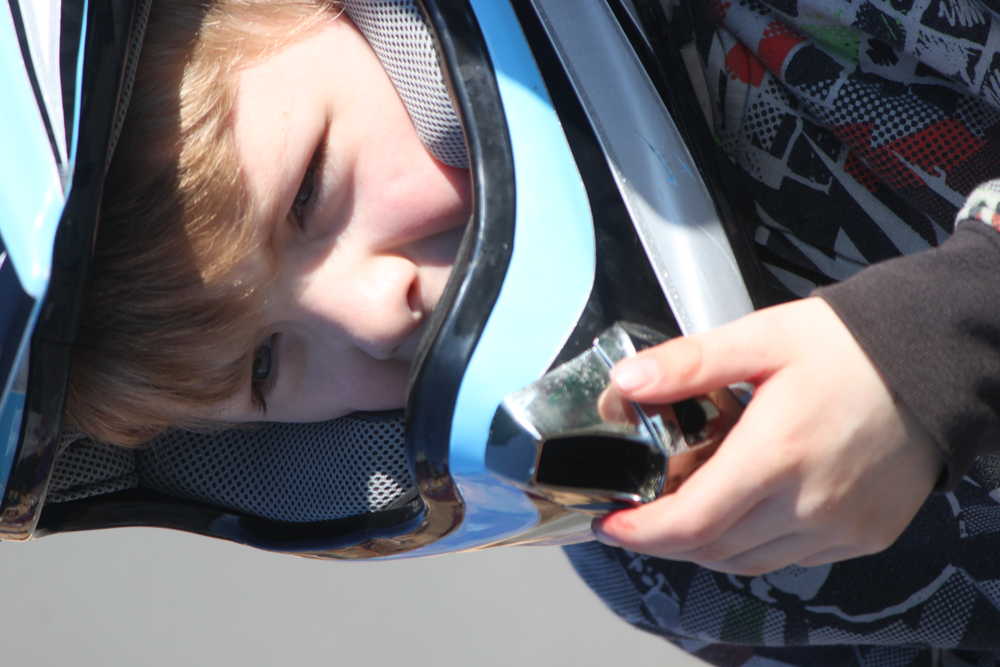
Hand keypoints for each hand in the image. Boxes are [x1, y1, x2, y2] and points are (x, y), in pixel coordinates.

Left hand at [593, 298, 941, 574]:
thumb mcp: (760, 337)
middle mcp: (810, 502)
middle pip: (713, 548)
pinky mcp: (863, 535)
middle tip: (636, 513)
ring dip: (705, 545)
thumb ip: (689, 363)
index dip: (640, 532)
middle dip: (663, 538)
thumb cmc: (847, 346)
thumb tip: (627, 381)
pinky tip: (742, 511)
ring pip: (748, 561)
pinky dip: (752, 546)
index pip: (691, 521)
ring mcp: (841, 526)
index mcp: (777, 452)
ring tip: (684, 510)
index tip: (609, 524)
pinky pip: (790, 558)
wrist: (931, 360)